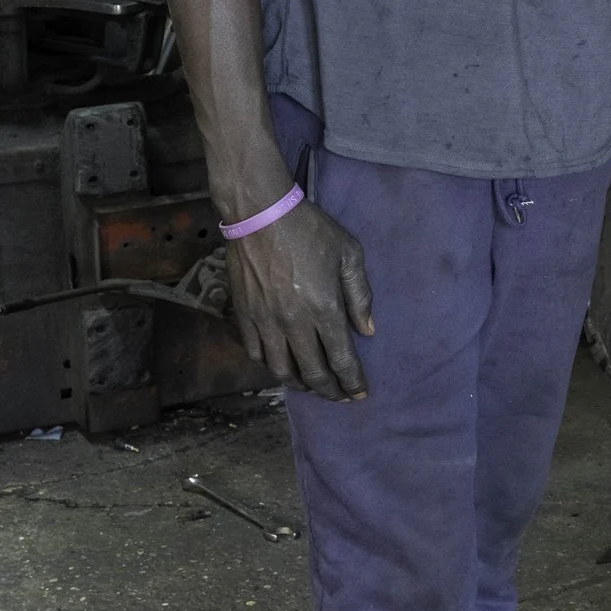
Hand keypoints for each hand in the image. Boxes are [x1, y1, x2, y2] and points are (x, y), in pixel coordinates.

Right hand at [225, 199, 375, 397]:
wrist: (259, 214)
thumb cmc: (310, 230)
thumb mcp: (349, 254)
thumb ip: (360, 295)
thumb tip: (367, 331)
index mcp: (324, 309)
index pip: (341, 359)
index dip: (352, 382)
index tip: (360, 394)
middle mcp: (294, 323)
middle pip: (312, 373)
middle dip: (329, 391)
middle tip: (339, 396)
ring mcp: (265, 322)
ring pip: (281, 370)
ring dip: (299, 384)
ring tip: (311, 387)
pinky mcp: (244, 315)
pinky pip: (256, 354)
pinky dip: (271, 367)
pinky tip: (281, 365)